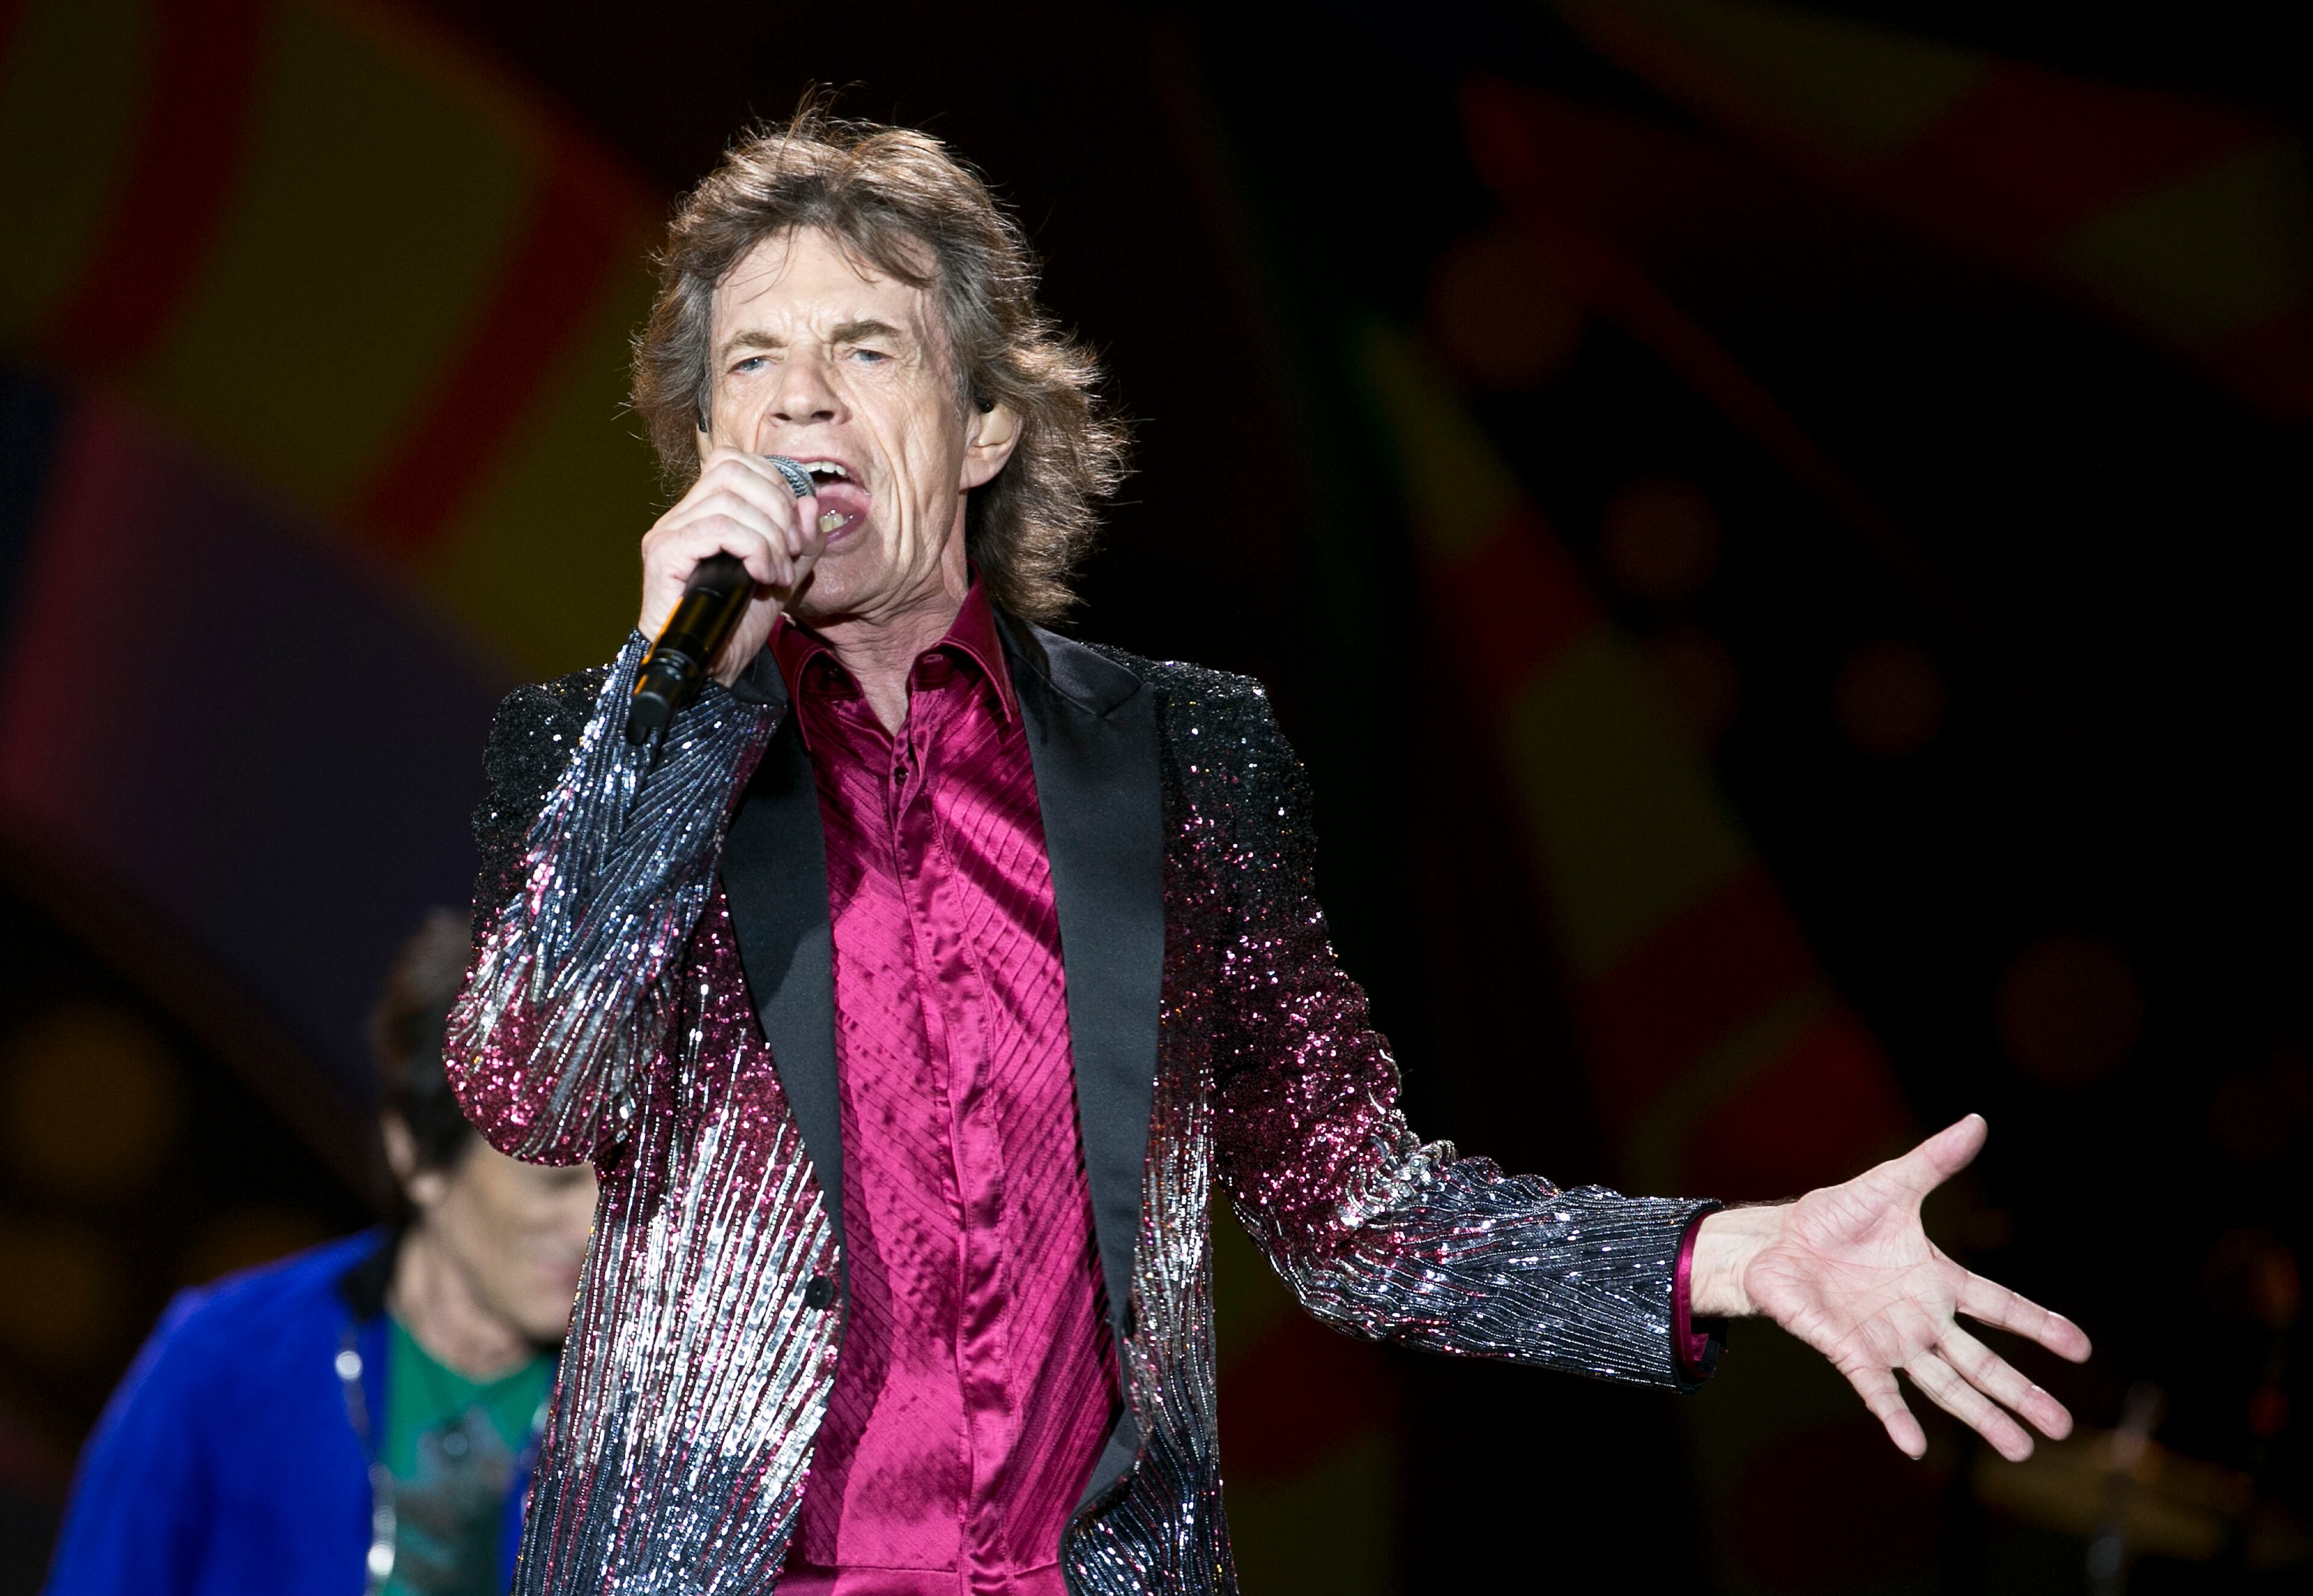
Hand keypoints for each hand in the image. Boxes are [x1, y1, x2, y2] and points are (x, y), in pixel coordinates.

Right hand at [638, 449, 826, 683]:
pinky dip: (754, 549)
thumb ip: (800, 541)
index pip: (734, 462)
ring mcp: (668, 533)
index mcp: (703, 513)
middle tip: (790, 552)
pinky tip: (763, 577)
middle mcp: (680, 516)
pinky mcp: (665, 555)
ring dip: (769, 536)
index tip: (793, 532)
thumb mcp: (783, 577)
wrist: (710, 672)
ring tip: (777, 573)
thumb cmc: (737, 627)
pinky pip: (719, 528)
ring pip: (730, 500)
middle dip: (777, 507)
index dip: (774, 484)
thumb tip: (808, 503)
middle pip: (733, 470)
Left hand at [1690, 1114, 2090, 1460]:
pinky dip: (1897, 1418)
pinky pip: (1879, 1391)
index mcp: (1937, 1280)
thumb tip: (1977, 1119)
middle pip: (1980, 1362)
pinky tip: (1916, 1447)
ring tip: (2019, 1451)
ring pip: (1944, 1386)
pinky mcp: (1851, 1353)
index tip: (2081, 1349)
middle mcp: (1921, 1319)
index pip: (1999, 1306)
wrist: (1777, 1242)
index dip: (2039, 1325)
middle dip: (2021, 1393)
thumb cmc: (1834, 1217)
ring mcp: (1889, 1340)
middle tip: (2063, 1428)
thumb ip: (1934, 1161)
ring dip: (1980, 1417)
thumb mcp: (1888, 1184)